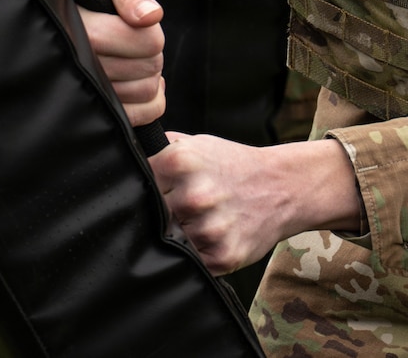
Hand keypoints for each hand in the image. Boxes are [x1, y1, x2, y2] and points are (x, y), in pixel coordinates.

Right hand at [62, 0, 165, 125]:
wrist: (43, 14)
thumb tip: (152, 17)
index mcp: (81, 28)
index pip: (147, 41)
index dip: (151, 31)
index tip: (134, 21)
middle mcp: (78, 63)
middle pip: (149, 67)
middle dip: (149, 51)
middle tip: (131, 39)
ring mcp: (82, 93)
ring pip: (146, 92)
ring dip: (147, 74)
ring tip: (128, 58)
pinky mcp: (91, 113)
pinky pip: (140, 115)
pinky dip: (149, 103)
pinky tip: (135, 83)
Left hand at [149, 134, 363, 273]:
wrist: (283, 186)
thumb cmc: (233, 165)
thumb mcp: (198, 144)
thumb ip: (162, 150)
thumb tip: (124, 158)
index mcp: (180, 161)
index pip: (137, 186)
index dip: (146, 192)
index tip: (157, 194)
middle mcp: (194, 195)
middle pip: (153, 217)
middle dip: (163, 216)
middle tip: (182, 210)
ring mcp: (209, 228)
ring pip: (172, 242)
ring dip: (181, 236)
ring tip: (202, 221)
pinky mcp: (223, 255)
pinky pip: (193, 263)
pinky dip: (198, 255)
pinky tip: (213, 236)